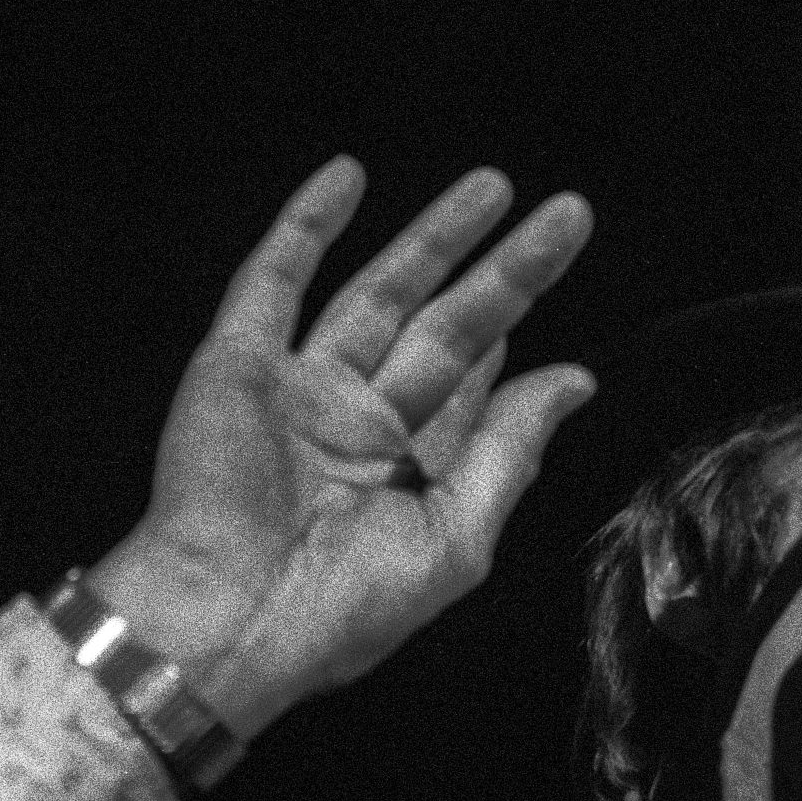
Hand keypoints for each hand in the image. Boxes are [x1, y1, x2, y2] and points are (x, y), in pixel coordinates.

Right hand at [88, 156, 596, 738]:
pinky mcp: (238, 366)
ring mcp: (300, 387)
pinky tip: (349, 178)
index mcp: (410, 470)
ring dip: (432, 237)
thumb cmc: (342, 608)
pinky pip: (272, 282)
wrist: (227, 623)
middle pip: (447, 325)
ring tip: (494, 187)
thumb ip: (509, 452)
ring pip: (378, 291)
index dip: (516, 333)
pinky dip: (306, 227)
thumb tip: (574, 382)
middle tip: (569, 216)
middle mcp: (360, 421)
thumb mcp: (455, 536)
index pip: (473, 386)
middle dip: (506, 271)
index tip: (558, 290)